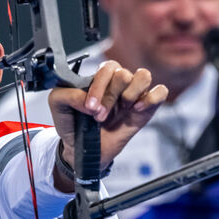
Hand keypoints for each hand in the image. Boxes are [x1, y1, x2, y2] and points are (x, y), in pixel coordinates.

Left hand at [47, 61, 167, 187]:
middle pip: (124, 74)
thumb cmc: (73, 124)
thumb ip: (66, 94)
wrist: (83, 149)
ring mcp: (134, 94)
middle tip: (100, 116)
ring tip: (122, 109)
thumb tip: (86, 99)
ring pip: (144, 76)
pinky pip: (160, 92)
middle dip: (110, 98)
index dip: (99, 87)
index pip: (107, 69)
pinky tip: (138, 109)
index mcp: (100, 77)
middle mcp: (118, 82)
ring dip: (130, 95)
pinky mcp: (147, 108)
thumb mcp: (58, 106)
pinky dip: (151, 98)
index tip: (90, 107)